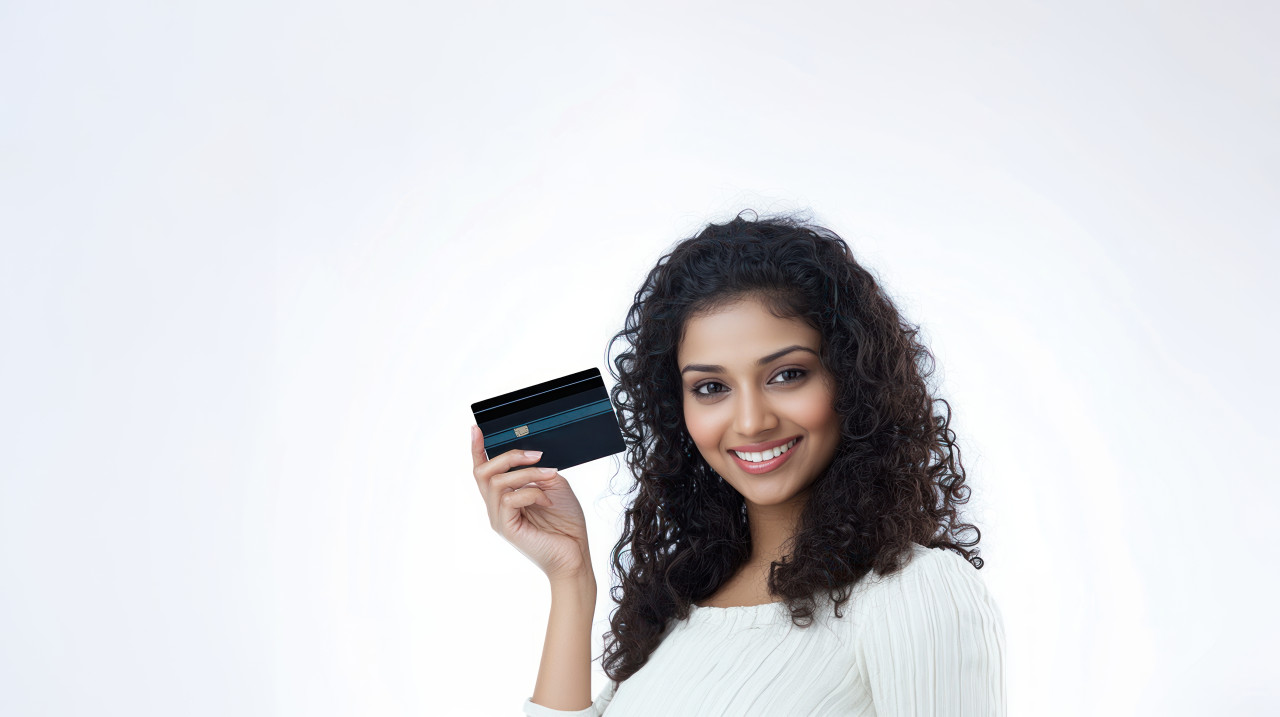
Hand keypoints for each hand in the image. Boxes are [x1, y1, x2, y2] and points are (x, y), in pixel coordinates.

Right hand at [470, 425, 593, 582]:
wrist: (575, 554)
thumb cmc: (566, 524)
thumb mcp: (554, 487)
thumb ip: (538, 471)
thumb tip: (531, 458)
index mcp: (505, 496)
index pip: (484, 470)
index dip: (477, 449)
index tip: (476, 429)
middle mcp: (497, 506)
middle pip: (483, 472)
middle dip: (508, 456)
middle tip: (535, 455)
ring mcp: (499, 518)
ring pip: (497, 482)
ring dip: (527, 473)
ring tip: (550, 476)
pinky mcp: (506, 527)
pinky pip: (509, 499)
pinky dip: (532, 493)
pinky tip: (547, 501)